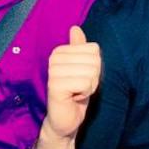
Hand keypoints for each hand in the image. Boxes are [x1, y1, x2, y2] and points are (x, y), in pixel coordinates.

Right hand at [43, 26, 100, 140]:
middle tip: (79, 87)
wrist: (65, 120)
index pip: (94, 49)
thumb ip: (79, 48)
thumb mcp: (81, 68)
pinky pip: (85, 83)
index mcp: (60, 51)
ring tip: (76, 93)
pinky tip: (73, 98)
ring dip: (89, 87)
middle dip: (93, 77)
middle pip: (94, 60)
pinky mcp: (55, 85)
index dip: (94, 67)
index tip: (81, 78)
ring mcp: (53, 71)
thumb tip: (75, 28)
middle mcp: (54, 58)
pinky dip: (85, 94)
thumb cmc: (74, 93)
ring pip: (91, 72)